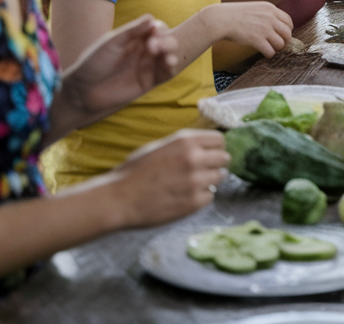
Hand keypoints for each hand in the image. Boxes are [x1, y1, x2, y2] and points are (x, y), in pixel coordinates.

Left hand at [59, 15, 181, 119]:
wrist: (83, 91)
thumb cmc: (93, 63)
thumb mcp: (111, 43)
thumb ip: (131, 31)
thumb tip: (151, 18)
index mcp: (135, 38)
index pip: (156, 28)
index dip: (159, 28)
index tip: (154, 31)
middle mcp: (144, 50)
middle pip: (166, 40)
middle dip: (166, 41)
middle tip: (153, 46)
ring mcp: (148, 66)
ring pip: (169, 55)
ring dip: (170, 52)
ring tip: (165, 56)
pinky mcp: (149, 81)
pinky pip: (166, 73)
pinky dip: (171, 67)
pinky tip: (169, 63)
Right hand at [102, 129, 229, 228]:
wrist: (119, 199)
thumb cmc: (134, 172)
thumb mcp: (159, 147)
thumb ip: (185, 145)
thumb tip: (205, 146)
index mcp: (185, 141)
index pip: (219, 139)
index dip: (215, 147)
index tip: (210, 153)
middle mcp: (194, 159)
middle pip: (225, 158)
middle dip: (216, 163)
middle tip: (203, 170)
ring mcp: (196, 182)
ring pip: (220, 177)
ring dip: (209, 180)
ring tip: (191, 184)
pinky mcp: (194, 203)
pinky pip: (210, 196)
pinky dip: (201, 197)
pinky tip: (185, 196)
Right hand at [206, 2, 292, 57]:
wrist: (219, 19)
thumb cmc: (233, 15)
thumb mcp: (254, 8)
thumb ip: (266, 14)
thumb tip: (276, 26)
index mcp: (270, 8)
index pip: (288, 21)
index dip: (287, 30)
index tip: (282, 35)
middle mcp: (270, 17)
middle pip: (287, 33)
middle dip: (284, 41)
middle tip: (278, 45)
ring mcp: (264, 29)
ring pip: (281, 44)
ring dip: (276, 48)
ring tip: (270, 49)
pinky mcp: (257, 40)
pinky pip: (271, 51)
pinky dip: (269, 54)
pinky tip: (264, 53)